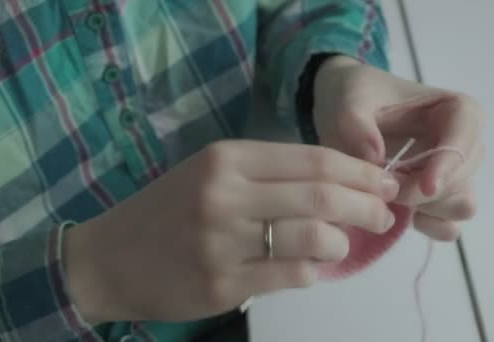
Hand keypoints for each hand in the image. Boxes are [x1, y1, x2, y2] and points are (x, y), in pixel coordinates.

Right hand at [64, 140, 399, 322]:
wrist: (109, 257)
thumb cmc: (168, 210)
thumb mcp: (213, 174)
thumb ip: (270, 174)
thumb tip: (338, 184)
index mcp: (227, 158)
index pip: (314, 159)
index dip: (358, 172)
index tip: (383, 182)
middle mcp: (226, 194)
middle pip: (322, 196)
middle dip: (366, 206)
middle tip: (383, 214)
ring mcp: (223, 241)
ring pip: (313, 238)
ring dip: (342, 242)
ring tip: (343, 244)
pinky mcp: (222, 284)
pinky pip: (292, 275)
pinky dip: (314, 270)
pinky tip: (312, 267)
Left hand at [313, 56, 484, 240]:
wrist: (347, 113)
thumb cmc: (358, 97)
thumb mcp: (350, 99)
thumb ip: (356, 121)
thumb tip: (375, 155)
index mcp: (455, 109)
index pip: (467, 134)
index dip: (450, 163)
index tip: (426, 185)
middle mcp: (464, 143)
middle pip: (463, 179)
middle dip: (422, 191)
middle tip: (383, 187)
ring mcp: (455, 174)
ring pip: (461, 205)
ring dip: (425, 209)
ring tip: (388, 196)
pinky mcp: (441, 199)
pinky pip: (450, 226)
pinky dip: (429, 227)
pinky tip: (402, 217)